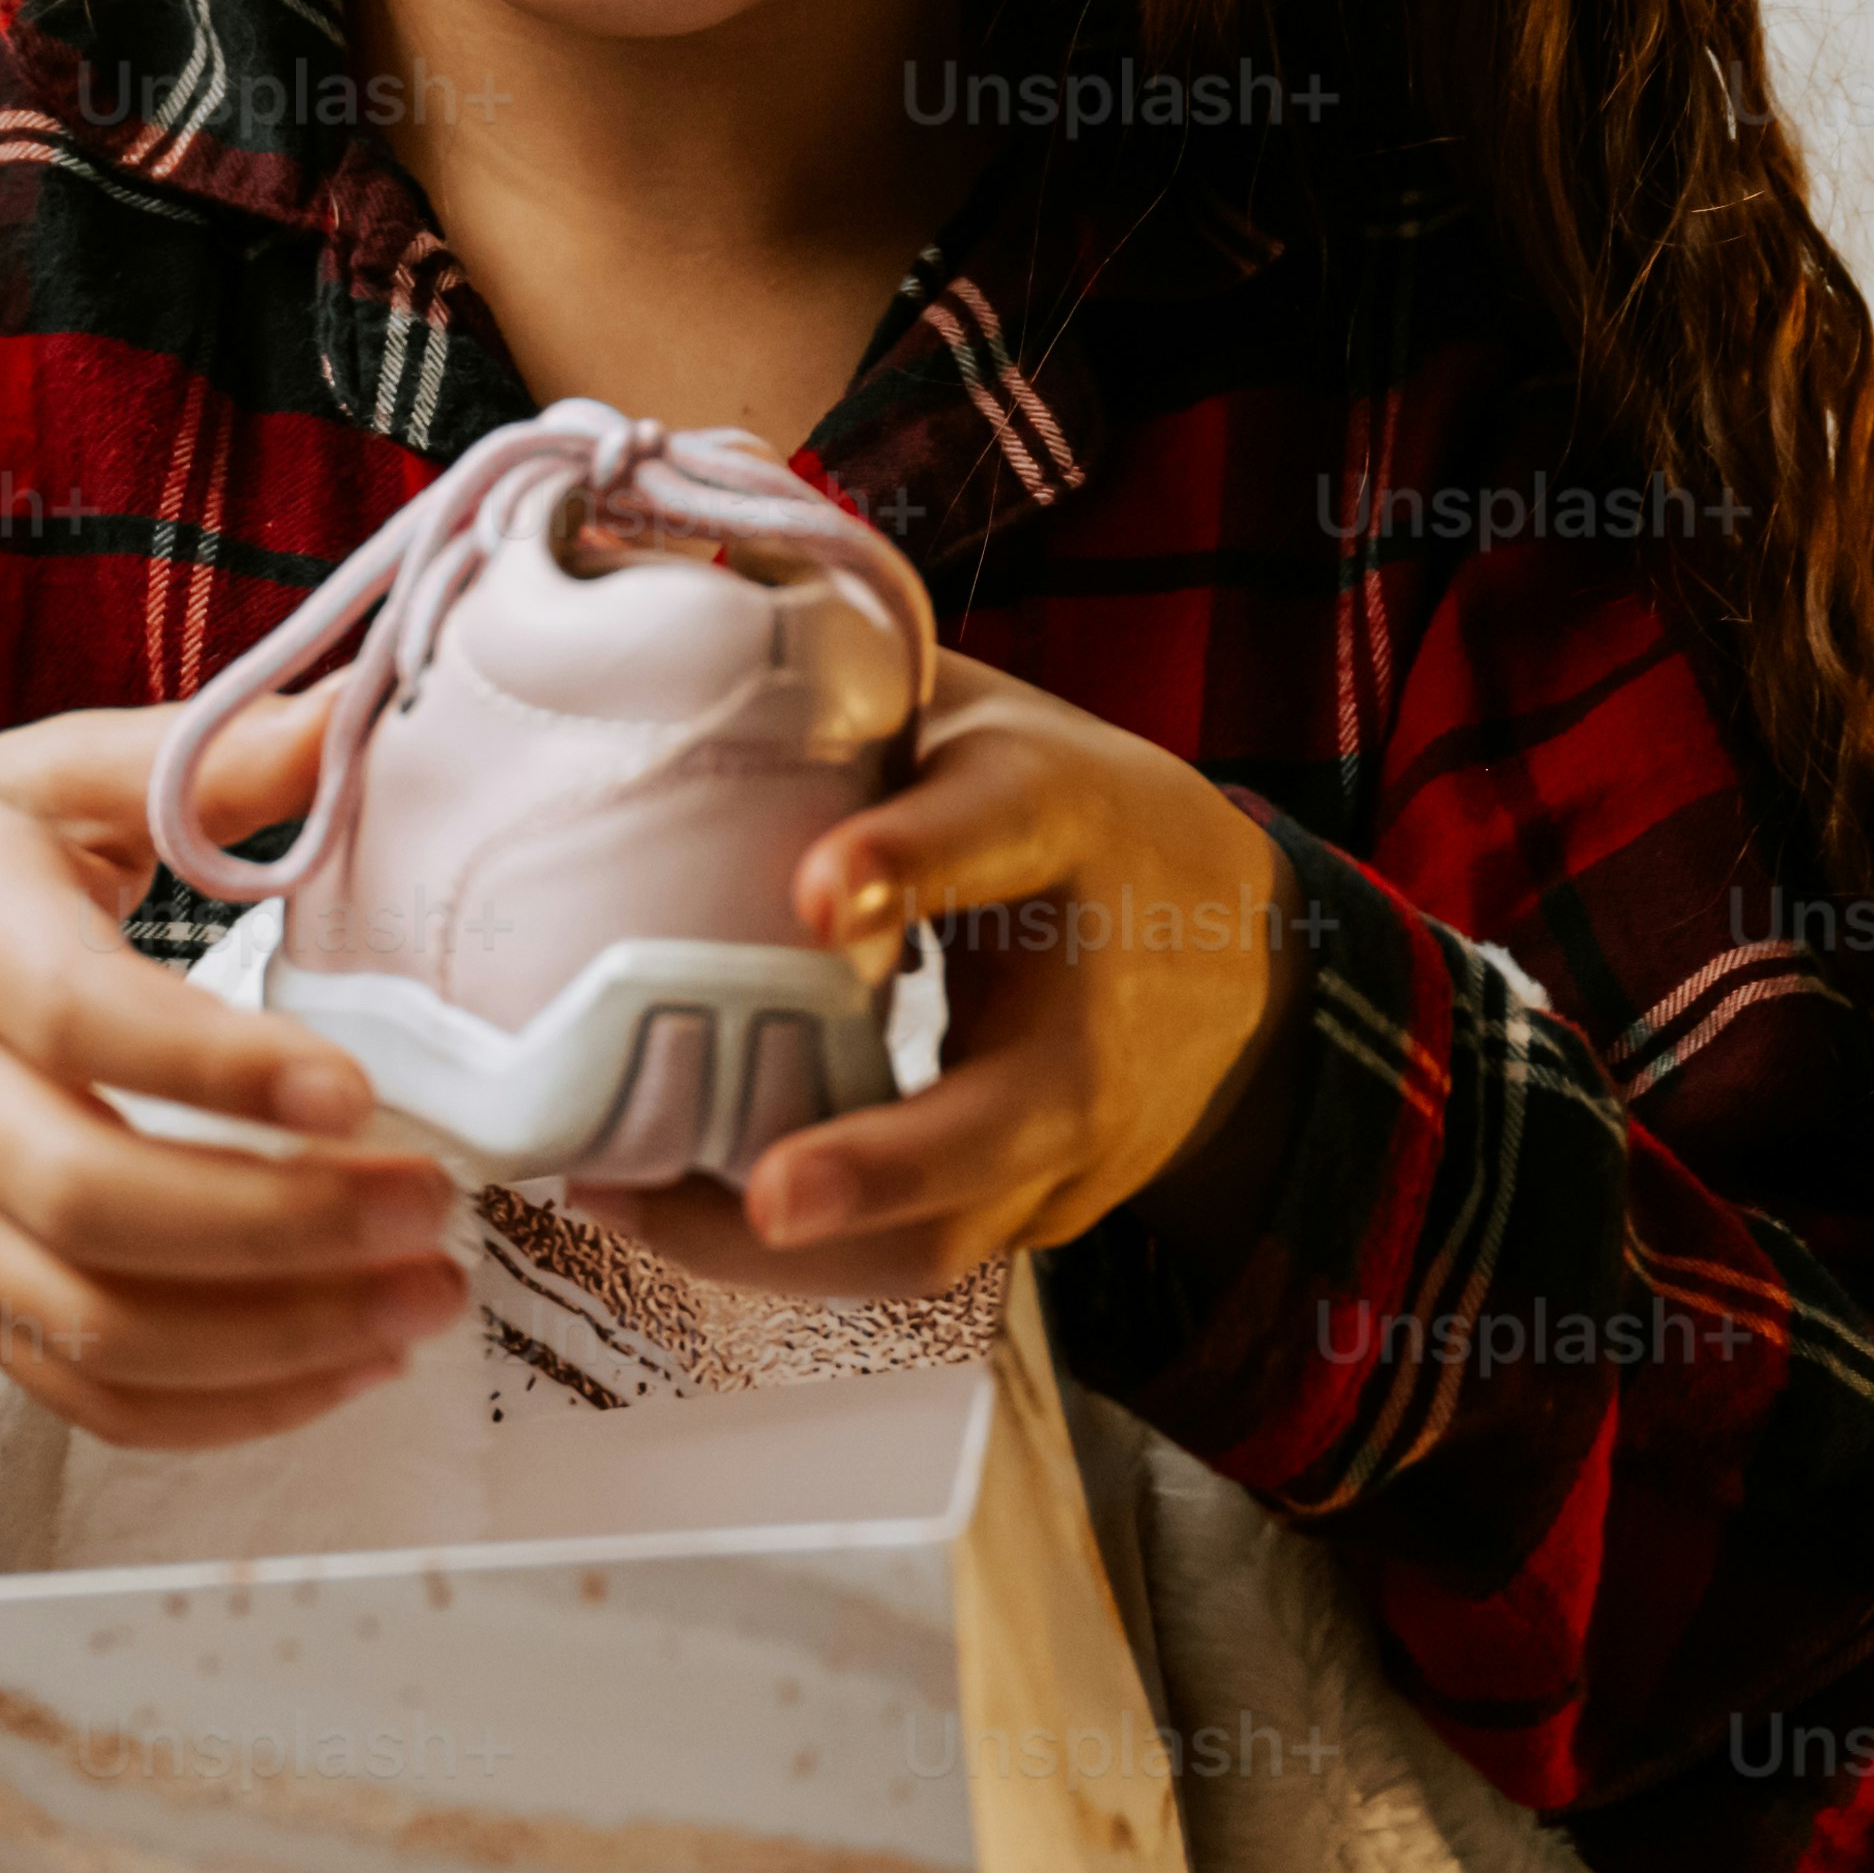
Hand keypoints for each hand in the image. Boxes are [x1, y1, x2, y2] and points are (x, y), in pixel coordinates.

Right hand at [0, 705, 469, 1443]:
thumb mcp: (28, 781)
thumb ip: (194, 761)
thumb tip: (358, 708)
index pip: (79, 1020)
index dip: (216, 1068)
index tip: (353, 1087)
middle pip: (90, 1205)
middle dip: (281, 1229)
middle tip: (430, 1207)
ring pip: (95, 1328)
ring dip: (278, 1341)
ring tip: (422, 1298)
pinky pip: (82, 1393)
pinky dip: (220, 1409)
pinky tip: (341, 1365)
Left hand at [602, 653, 1294, 1303]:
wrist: (1248, 964)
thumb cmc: (1074, 820)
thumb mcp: (993, 723)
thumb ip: (862, 693)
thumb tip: (686, 611)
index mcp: (1066, 827)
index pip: (998, 834)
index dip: (911, 861)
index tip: (814, 892)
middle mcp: (1085, 1009)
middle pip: (1000, 1117)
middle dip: (881, 1165)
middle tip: (766, 1190)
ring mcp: (1073, 1138)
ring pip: (945, 1230)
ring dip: (786, 1249)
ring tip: (625, 1201)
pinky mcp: (1040, 1215)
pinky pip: (915, 1259)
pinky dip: (793, 1262)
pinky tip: (669, 1215)